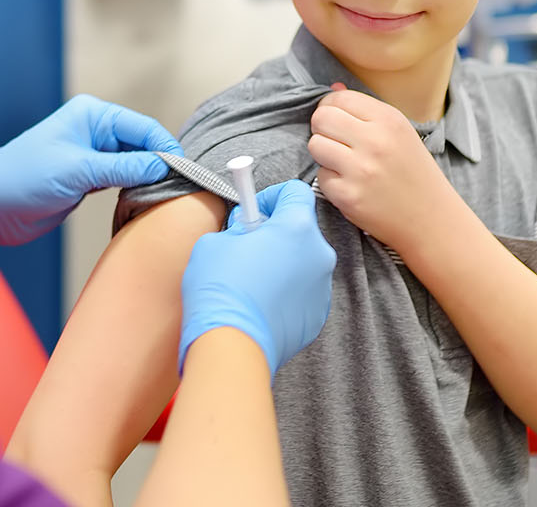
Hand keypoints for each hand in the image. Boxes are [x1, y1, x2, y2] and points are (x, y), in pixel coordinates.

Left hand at [0, 94, 180, 270]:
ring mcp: (92, 155)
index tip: (185, 170)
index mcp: (91, 114)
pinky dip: (135, 188)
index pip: (142, 127)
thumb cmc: (23, 179)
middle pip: (142, 144)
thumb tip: (163, 166)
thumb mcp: (78, 171)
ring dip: (148, 178)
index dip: (165, 147)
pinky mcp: (88, 178)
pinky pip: (122, 179)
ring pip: (135, 163)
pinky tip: (146, 200)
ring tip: (167, 195)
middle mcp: (94, 130)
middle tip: (181, 187)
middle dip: (160, 163)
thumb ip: (123, 168)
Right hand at [179, 180, 336, 374]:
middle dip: (274, 233)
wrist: (232, 346)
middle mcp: (318, 255)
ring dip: (281, 263)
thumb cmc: (221, 290)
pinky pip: (302, 292)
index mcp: (296, 228)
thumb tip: (245, 235)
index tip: (252, 212)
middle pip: (300, 229)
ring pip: (302, 262)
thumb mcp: (215, 242)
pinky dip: (285, 292)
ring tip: (250, 281)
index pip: (295, 192)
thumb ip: (238, 229)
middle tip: (245, 247)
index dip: (270, 197)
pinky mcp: (317, 316)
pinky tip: (259, 303)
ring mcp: (321, 288)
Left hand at [308, 85, 463, 250]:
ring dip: (324, 154)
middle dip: (323, 129)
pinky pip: (320, 176)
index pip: (338, 99)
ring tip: (344, 164)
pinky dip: (331, 181)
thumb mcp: (400, 133)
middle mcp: (375, 141)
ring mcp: (360, 169)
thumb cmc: (413, 173)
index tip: (340, 122)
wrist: (431, 219)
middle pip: (321, 118)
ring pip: (314, 145)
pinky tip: (352, 186)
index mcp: (389, 120)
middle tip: (337, 142)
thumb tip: (332, 89)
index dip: (331, 108)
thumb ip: (365, 110)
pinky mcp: (348, 195)